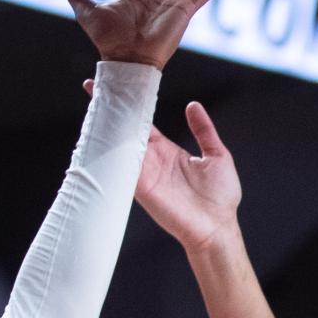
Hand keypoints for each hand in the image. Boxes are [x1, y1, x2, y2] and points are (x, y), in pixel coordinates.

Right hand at [90, 84, 240, 251]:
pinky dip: (113, 155)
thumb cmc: (221, 198)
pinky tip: (104, 137)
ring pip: (121, 148)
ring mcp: (145, 175)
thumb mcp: (217, 154)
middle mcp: (152, 161)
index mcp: (167, 151)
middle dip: (112, 113)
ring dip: (109, 130)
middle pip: (126, 132)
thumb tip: (193, 105)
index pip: (144, 123)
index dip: (132, 107)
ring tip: (97, 107)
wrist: (217, 228)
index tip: (119, 90)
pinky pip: (123, 168)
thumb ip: (203, 130)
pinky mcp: (143, 189)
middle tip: (97, 90)